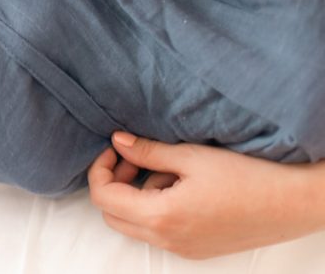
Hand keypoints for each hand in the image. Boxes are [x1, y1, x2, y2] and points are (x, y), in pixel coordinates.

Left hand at [88, 131, 324, 259]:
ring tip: (171, 171)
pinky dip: (157, 209)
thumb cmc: (245, 176)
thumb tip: (117, 141)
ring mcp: (181, 250)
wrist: (292, 203)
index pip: (103, 197)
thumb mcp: (191, 156)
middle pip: (112, 215)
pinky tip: (184, 188)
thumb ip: (147, 151)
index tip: (115, 148)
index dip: (100, 169)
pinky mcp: (195, 251)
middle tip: (135, 159)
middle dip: (114, 184)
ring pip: (134, 225)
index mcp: (161, 216)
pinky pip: (159, 232)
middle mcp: (167, 240)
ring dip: (138, 196)